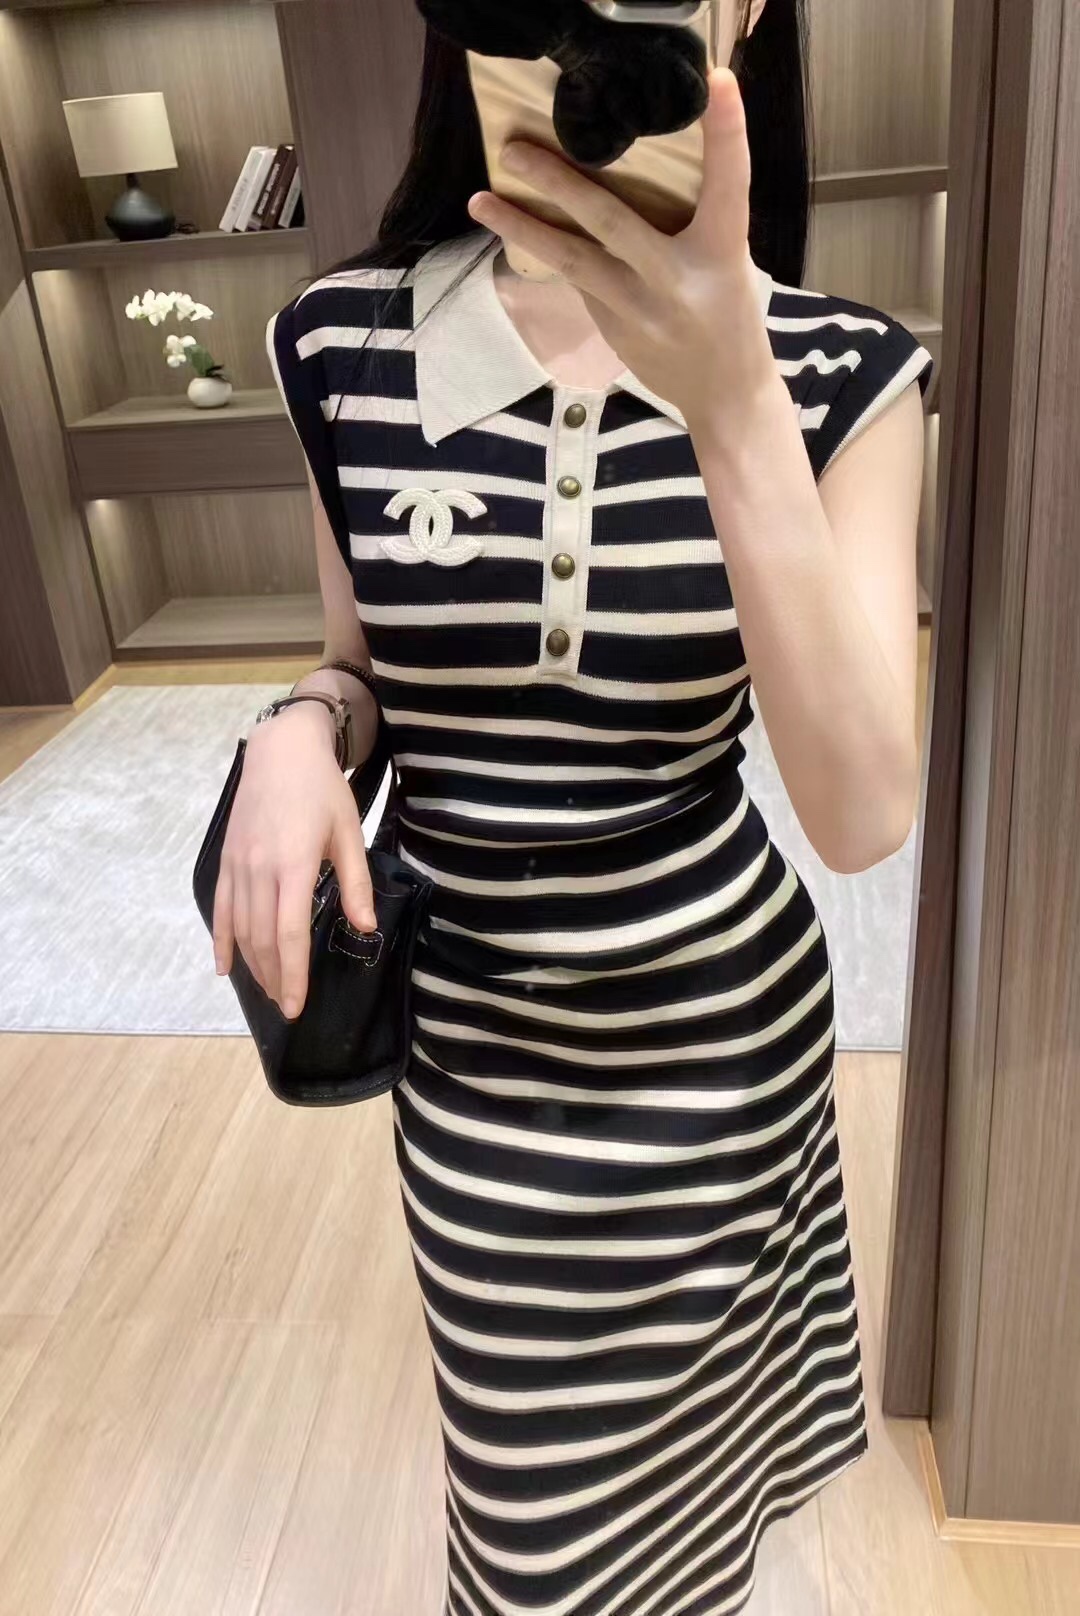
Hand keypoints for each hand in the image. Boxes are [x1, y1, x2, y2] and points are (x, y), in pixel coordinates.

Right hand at [212, 702, 376, 1019]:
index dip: (293, 974)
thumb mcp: (349, 833)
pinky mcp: (227, 859)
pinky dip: (222, 941)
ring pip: (241, 928)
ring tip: (269, 990)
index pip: (289, 933)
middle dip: (275, 978)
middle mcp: (260, 869)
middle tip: (288, 1005)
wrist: (281, 750)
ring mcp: (238, 865)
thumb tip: (365, 928)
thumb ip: (355, 883)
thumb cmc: (322, 790)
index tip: (297, 1005)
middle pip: (262, 939)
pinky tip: (226, 967)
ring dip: (253, 965)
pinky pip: (222, 908)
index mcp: (294, 864)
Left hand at [466, 67, 774, 437]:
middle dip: (558, 183)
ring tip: (480, 202)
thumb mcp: (729, 262)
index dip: (726, 135)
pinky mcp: (615, 330)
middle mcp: (677, 279)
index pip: (729, 184)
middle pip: (611, 221)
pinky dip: (551, 252)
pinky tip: (518, 230)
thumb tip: (638, 170)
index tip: (718, 83)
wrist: (724, 394)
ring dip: (521, 227)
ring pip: (573, 260)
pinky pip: (577, 281)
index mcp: (722, 253)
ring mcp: (640, 310)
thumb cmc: (730, 315)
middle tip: (514, 150)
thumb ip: (697, 222)